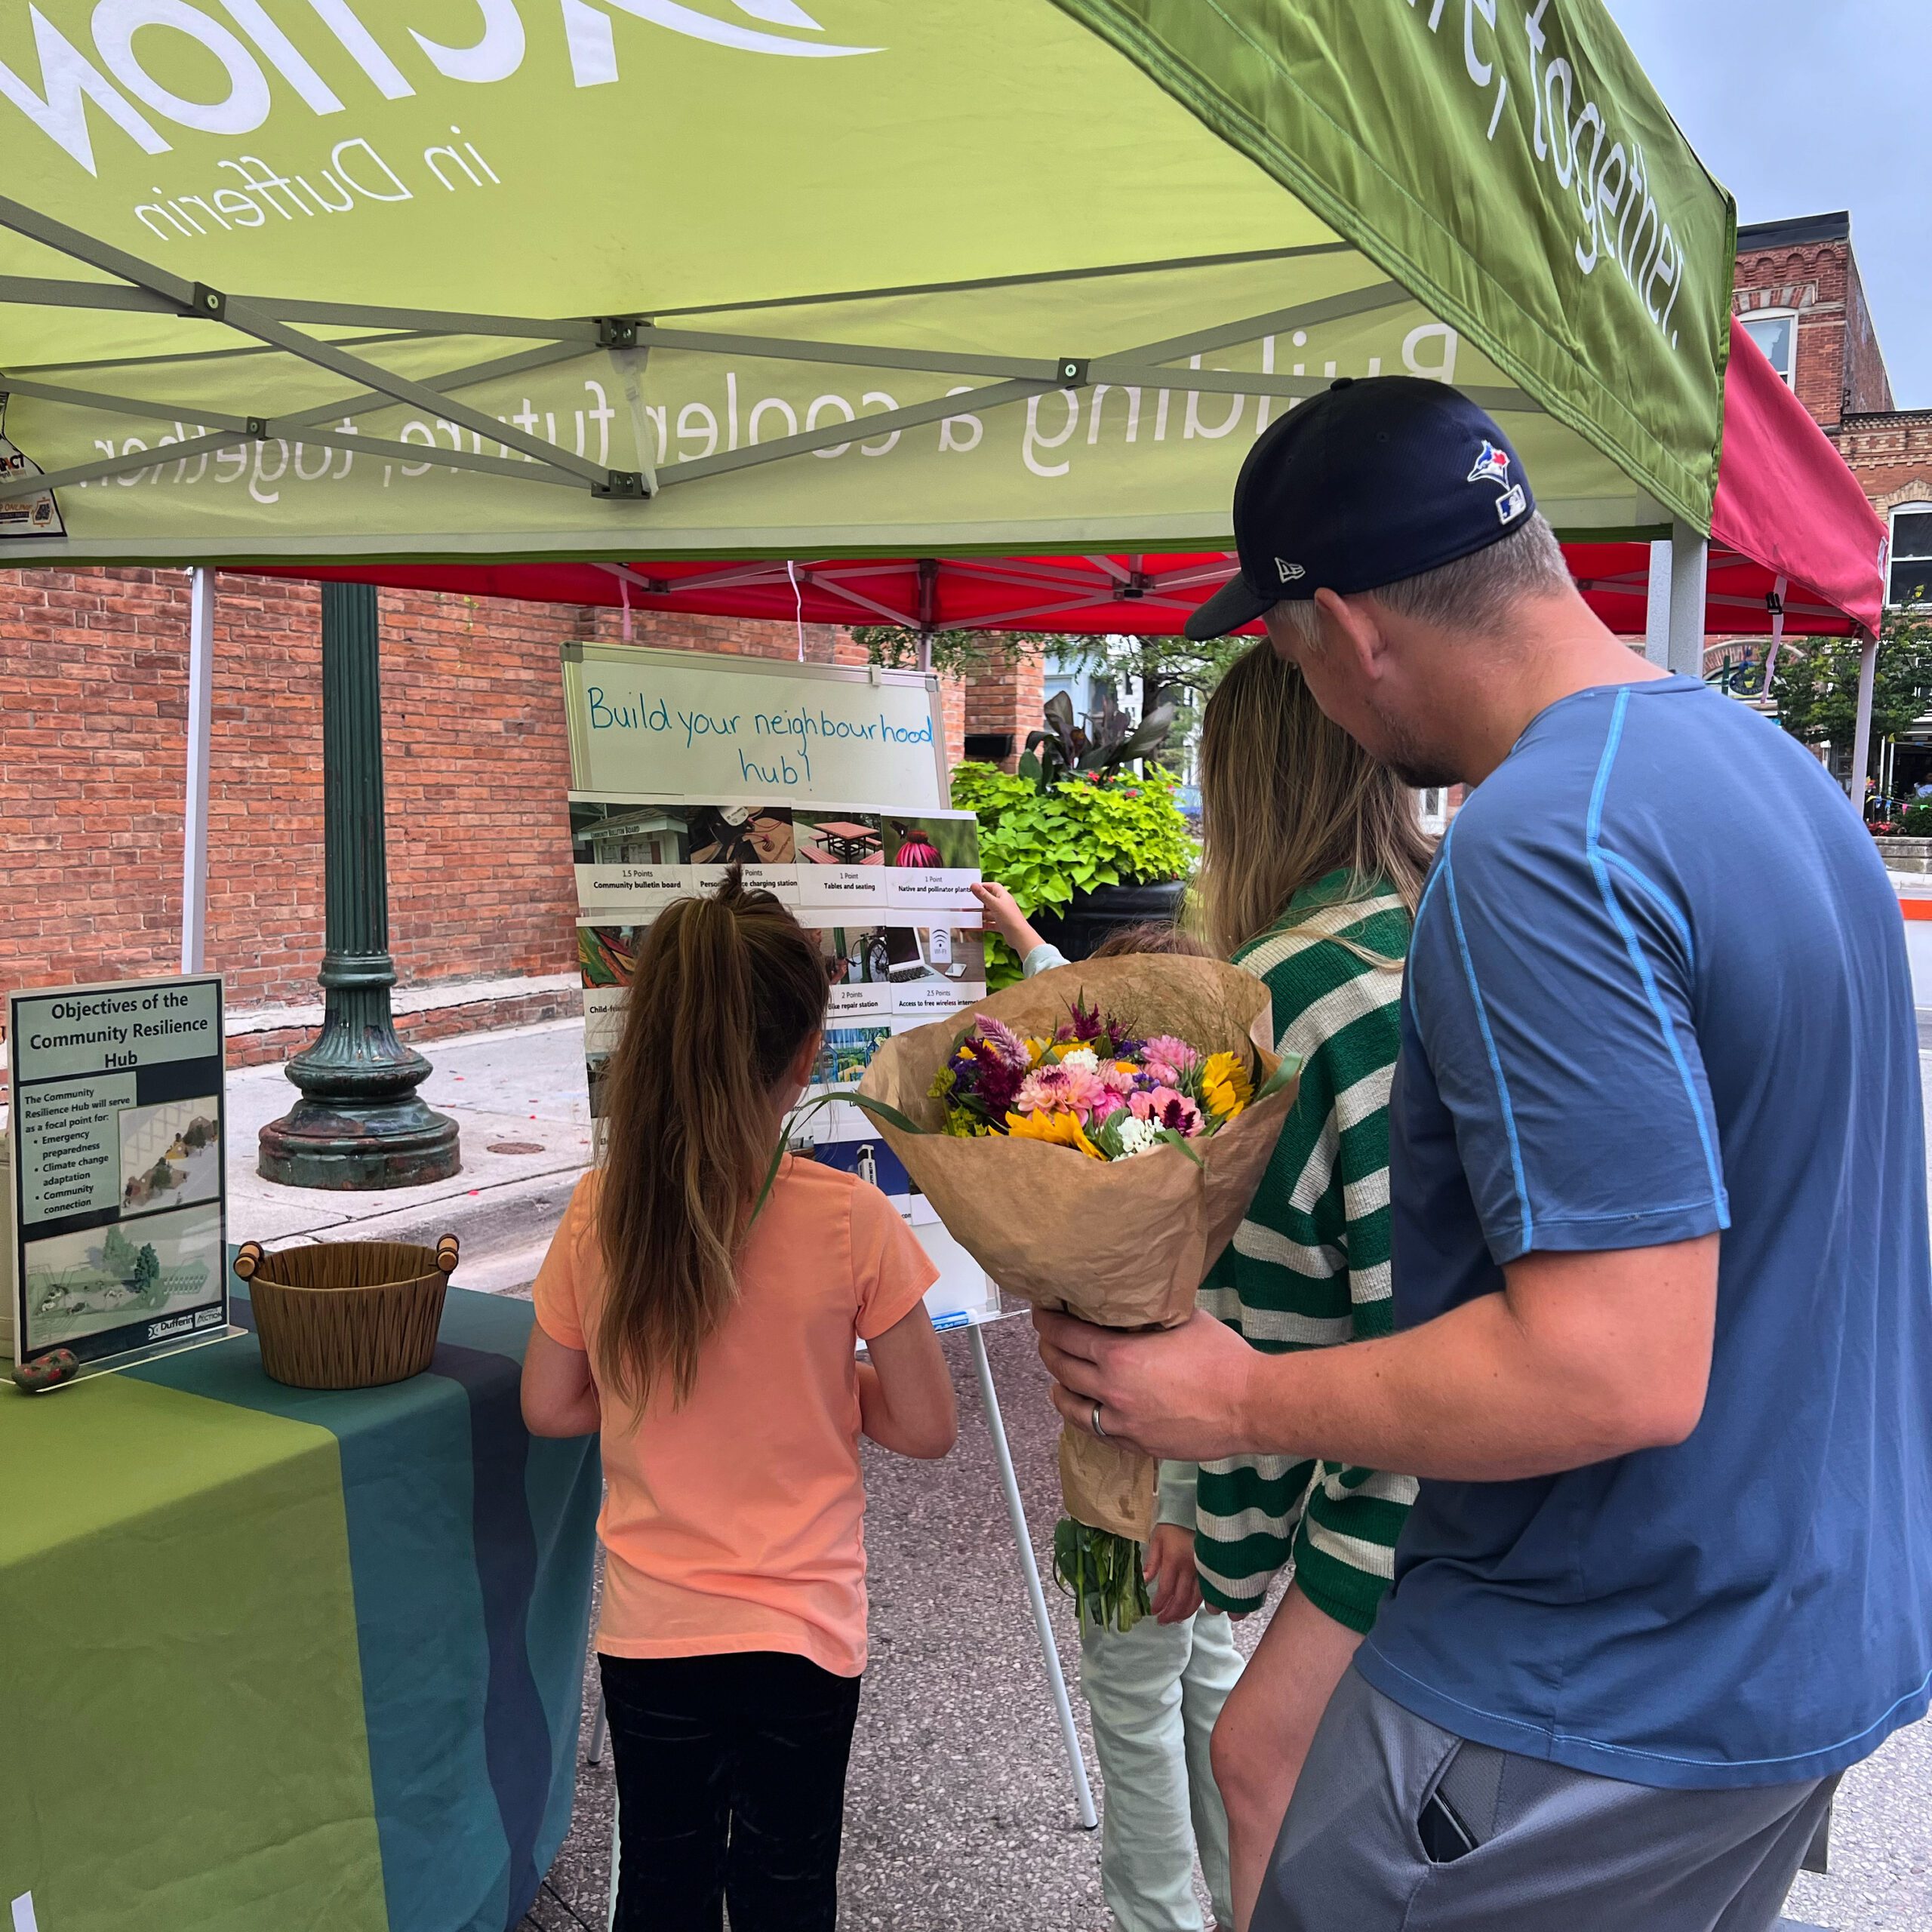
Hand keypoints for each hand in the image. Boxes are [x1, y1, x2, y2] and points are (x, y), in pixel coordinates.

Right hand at [969, 880, 1046, 956]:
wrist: (1019, 936)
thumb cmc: (1010, 918)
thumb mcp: (994, 904)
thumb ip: (983, 895)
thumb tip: (974, 885)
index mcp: (1003, 896)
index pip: (993, 886)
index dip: (984, 886)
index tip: (974, 888)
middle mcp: (1003, 905)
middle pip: (989, 900)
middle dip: (978, 902)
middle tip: (968, 903)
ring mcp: (1002, 915)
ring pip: (988, 913)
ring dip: (979, 914)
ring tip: (968, 915)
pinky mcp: (1001, 925)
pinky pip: (989, 924)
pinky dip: (982, 925)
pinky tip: (974, 926)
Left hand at [1035, 1307, 1263, 1461]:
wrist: (1250, 1405)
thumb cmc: (1222, 1358)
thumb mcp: (1181, 1320)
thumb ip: (1149, 1315)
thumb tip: (1136, 1304)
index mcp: (1119, 1356)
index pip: (1066, 1335)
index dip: (1047, 1322)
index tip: (1042, 1313)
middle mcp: (1112, 1391)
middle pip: (1062, 1370)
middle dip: (1049, 1350)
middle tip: (1048, 1339)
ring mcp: (1123, 1423)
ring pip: (1072, 1408)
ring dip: (1060, 1389)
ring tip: (1058, 1379)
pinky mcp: (1138, 1445)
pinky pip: (1098, 1432)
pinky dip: (1085, 1417)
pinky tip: (1086, 1410)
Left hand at [1143, 1523, 1202, 1623]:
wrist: (1192, 1513)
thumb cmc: (1172, 1526)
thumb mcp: (1157, 1540)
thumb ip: (1151, 1563)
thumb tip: (1143, 1581)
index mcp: (1173, 1560)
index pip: (1166, 1589)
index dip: (1159, 1604)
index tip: (1153, 1612)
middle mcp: (1190, 1568)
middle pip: (1181, 1599)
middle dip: (1171, 1613)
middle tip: (1163, 1622)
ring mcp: (1203, 1571)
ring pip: (1195, 1600)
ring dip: (1184, 1613)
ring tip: (1174, 1620)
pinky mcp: (1211, 1571)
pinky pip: (1206, 1593)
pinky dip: (1198, 1605)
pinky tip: (1190, 1610)